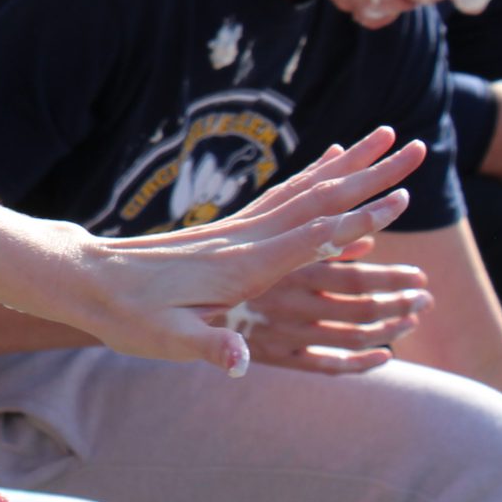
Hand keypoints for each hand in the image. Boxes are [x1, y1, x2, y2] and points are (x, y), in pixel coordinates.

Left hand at [48, 127, 424, 372]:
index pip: (306, 239)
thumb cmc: (124, 314)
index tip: (397, 199)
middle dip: (371, 177)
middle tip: (417, 147)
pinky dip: (314, 177)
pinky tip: (333, 161)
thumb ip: (206, 347)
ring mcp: (235, 231)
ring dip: (350, 166)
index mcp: (239, 266)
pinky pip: (281, 197)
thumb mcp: (163, 338)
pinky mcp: (226, 231)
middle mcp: (243, 239)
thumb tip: (238, 364)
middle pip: (317, 201)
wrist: (84, 278)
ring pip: (304, 191)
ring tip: (388, 137)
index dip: (353, 222)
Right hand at [199, 234, 428, 373]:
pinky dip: (359, 364)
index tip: (421, 275)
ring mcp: (281, 335)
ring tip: (412, 317)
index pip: (352, 277)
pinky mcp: (272, 356)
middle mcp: (287, 306)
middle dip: (398, 302)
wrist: (145, 296)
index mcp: (283, 272)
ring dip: (388, 329)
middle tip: (424, 295)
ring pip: (349, 337)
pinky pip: (324, 366)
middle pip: (360, 310)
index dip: (390, 278)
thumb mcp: (250, 234)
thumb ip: (308, 235)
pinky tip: (383, 357)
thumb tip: (361, 234)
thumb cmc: (197, 260)